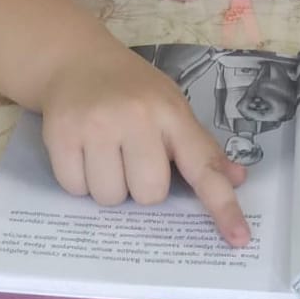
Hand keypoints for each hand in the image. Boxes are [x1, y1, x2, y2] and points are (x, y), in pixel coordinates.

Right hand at [39, 45, 249, 245]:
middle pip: (149, 195)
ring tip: (105, 151)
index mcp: (172, 113)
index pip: (203, 165)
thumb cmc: (133, 90)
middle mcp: (136, 117)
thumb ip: (200, 146)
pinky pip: (75, 189)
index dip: (222, 205)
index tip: (238, 237)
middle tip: (132, 156)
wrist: (77, 60)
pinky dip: (79, 180)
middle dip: (141, 186)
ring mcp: (96, 125)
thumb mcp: (172, 107)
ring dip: (108, 185)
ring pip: (110, 197)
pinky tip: (81, 150)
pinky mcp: (60, 134)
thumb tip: (236, 179)